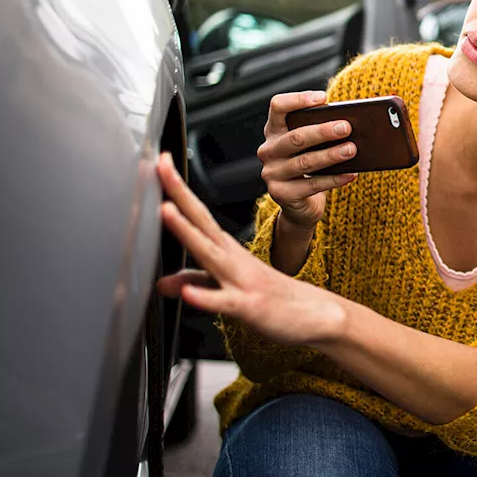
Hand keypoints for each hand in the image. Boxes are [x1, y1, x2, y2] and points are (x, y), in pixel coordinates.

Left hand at [155, 153, 344, 345]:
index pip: (198, 215)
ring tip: (166, 211)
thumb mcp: (228, 290)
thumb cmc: (271, 299)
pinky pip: (224, 302)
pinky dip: (205, 297)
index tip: (162, 162)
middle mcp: (233, 259)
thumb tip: (163, 284)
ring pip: (210, 254)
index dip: (178, 190)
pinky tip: (187, 293)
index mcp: (227, 250)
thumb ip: (196, 283)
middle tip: (161, 165)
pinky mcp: (249, 306)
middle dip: (180, 194)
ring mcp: (241, 281)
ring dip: (188, 231)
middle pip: (202, 222)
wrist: (315, 314)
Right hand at [258, 90, 357, 227]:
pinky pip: (312, 185)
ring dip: (331, 155)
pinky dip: (334, 179)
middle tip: (346, 127)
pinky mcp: (282, 194)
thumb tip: (352, 122)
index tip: (323, 98)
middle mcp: (269, 150)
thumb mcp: (312, 145)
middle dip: (322, 131)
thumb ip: (322, 131)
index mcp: (274, 131)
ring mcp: (272, 173)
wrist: (300, 204)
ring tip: (352, 149)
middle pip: (295, 137)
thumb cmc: (310, 165)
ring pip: (304, 162)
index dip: (298, 100)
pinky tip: (351, 174)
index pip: (278, 107)